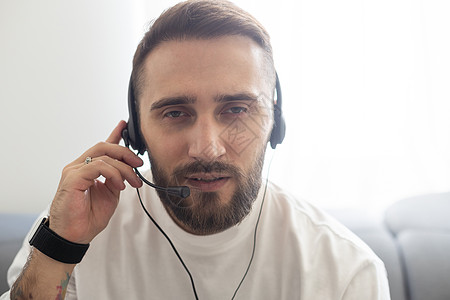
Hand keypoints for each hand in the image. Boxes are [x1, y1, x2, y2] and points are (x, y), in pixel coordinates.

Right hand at [49, 120, 142, 243]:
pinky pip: (97, 167)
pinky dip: (112, 174)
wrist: (75, 236)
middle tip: (139, 165)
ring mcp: (73, 171)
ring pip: (103, 156)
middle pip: (104, 147)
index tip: (124, 124)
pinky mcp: (72, 178)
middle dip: (125, 153)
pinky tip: (119, 185)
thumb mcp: (110, 195)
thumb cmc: (88, 218)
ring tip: (132, 182)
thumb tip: (127, 169)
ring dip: (124, 168)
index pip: (102, 148)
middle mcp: (78, 166)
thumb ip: (116, 178)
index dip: (114, 134)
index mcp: (87, 169)